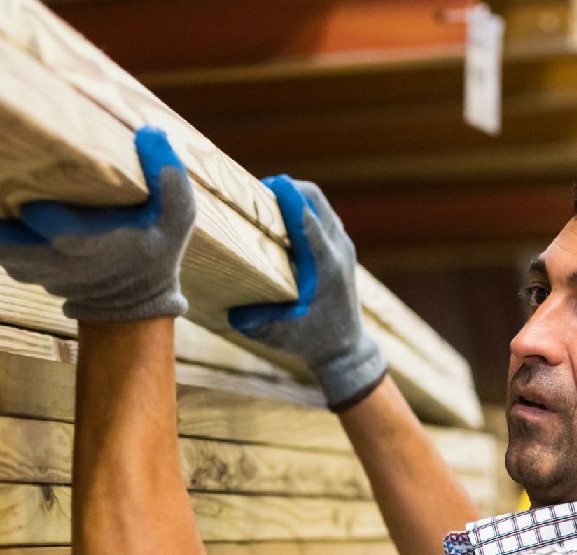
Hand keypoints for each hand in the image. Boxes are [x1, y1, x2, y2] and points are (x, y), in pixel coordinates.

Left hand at [0, 127, 194, 321]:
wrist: (130, 303)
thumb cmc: (154, 251)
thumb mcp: (176, 218)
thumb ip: (168, 178)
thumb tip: (149, 133)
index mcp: (90, 247)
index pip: (54, 226)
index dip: (33, 204)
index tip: (14, 163)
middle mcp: (54, 262)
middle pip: (6, 237)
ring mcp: (33, 269)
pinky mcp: (20, 267)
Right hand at [229, 176, 386, 409]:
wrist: (346, 348)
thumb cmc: (312, 341)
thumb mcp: (281, 336)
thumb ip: (256, 324)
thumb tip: (231, 312)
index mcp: (326, 265)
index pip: (308, 219)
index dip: (288, 197)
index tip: (267, 184)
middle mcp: (338, 250)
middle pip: (315, 199)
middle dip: (287, 188)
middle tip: (256, 191)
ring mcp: (343, 245)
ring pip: (319, 202)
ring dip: (294, 195)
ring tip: (265, 199)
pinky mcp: (341, 247)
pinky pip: (322, 213)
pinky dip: (302, 206)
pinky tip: (280, 216)